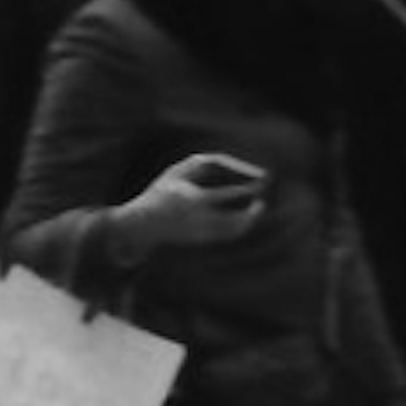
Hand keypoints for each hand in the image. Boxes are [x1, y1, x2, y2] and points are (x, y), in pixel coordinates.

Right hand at [120, 152, 268, 255]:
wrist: (141, 225)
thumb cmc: (162, 191)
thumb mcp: (177, 171)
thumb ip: (205, 164)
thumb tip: (236, 165)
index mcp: (188, 200)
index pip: (221, 196)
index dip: (243, 189)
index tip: (261, 178)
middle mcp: (195, 220)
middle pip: (229, 220)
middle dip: (250, 209)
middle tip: (264, 193)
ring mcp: (198, 233)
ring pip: (231, 231)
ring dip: (248, 219)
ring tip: (260, 206)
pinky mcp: (201, 241)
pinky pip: (226, 236)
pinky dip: (240, 227)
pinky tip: (249, 216)